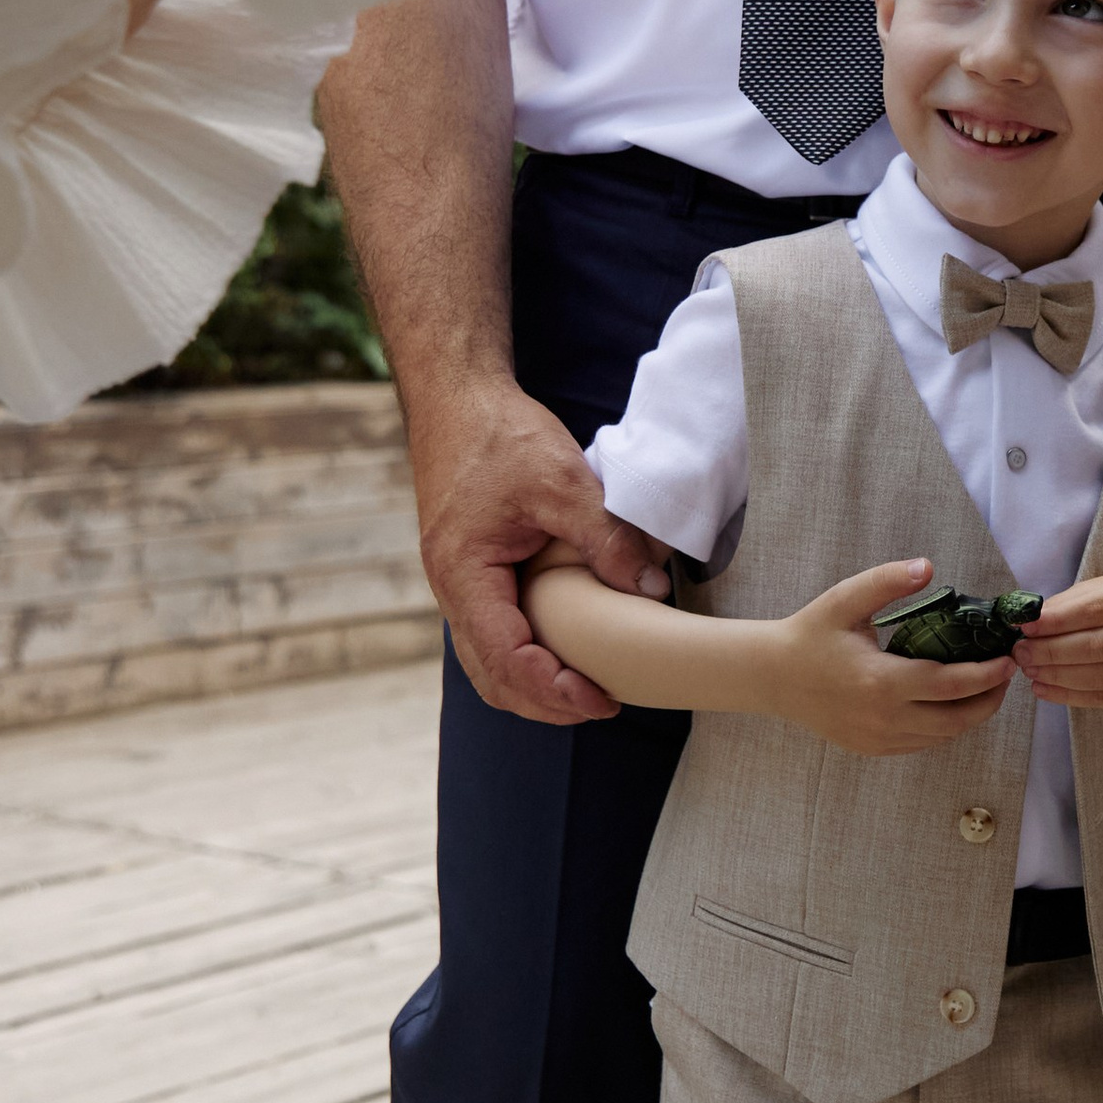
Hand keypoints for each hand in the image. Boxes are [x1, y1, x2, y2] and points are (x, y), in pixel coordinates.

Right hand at [412, 374, 669, 724]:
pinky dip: (526, 656)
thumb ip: (606, 537)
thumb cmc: (499, 435)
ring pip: (488, 662)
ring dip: (534, 686)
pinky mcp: (471, 572)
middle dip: (545, 703)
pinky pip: (493, 634)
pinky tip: (565, 650)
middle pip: (491, 677)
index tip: (603, 700)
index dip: (554, 691)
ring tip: (587, 689)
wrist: (458, 397)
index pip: (505, 660)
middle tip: (603, 704)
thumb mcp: (562, 481)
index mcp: (464, 575)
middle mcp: (451, 590)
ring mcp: (457, 583)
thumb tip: (651, 588)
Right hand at [774, 561, 1015, 754]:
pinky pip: (922, 744)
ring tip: (986, 688)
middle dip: (989, 700)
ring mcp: (878, 739)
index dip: (987, 676)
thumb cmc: (811, 634)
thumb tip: (928, 567)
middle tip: (1005, 675)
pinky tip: (953, 704)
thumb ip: (887, 581)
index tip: (1008, 660)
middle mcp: (883, 718)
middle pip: (956, 720)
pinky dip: (945, 728)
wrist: (773, 677)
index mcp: (880, 681)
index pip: (950, 685)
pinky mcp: (873, 749)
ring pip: (942, 737)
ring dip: (970, 715)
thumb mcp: (845, 599)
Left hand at [1014, 572, 1102, 709]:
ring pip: (1099, 677)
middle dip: (1051, 652)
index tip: (1025, 627)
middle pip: (1096, 647)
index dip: (1056, 621)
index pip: (1095, 610)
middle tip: (1020, 653)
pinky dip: (1070, 696)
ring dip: (1057, 676)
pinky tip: (1045, 688)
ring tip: (1029, 670)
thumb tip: (1030, 621)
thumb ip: (1071, 603)